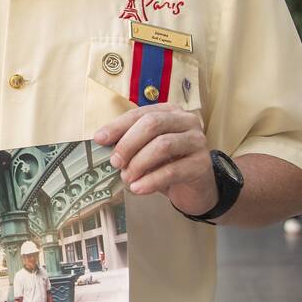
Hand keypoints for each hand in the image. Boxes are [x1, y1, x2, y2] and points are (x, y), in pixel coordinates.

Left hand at [94, 103, 215, 216]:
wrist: (195, 189)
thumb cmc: (167, 164)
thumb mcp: (146, 150)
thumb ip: (129, 142)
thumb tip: (102, 140)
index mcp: (170, 112)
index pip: (140, 113)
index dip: (118, 126)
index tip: (99, 139)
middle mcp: (187, 121)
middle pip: (152, 124)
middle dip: (128, 144)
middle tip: (115, 162)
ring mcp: (197, 141)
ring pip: (162, 146)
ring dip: (138, 163)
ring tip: (127, 178)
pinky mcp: (202, 164)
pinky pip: (172, 171)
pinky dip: (150, 181)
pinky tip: (138, 189)